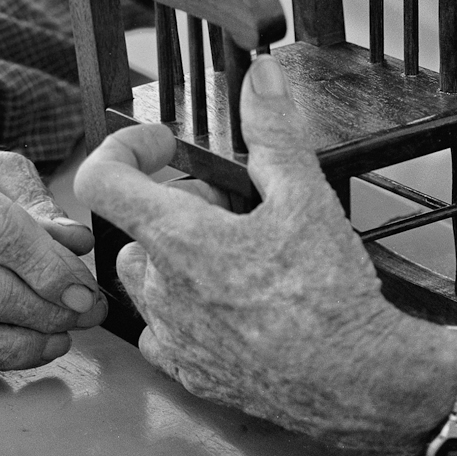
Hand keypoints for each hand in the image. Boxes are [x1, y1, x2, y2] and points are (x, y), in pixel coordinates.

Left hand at [74, 55, 456, 455]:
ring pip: (149, 280)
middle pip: (138, 227)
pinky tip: (235, 298)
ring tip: (238, 250)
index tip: (163, 145)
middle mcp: (162, 289)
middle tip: (234, 203)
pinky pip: (166, 330)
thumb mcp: (305, 192)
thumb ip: (273, 130)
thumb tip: (260, 76)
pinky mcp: (193, 373)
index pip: (103, 180)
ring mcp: (174, 336)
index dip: (126, 148)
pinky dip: (188, 307)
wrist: (354, 379)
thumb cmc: (327, 295)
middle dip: (179, 206)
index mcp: (177, 238)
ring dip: (178, 257)